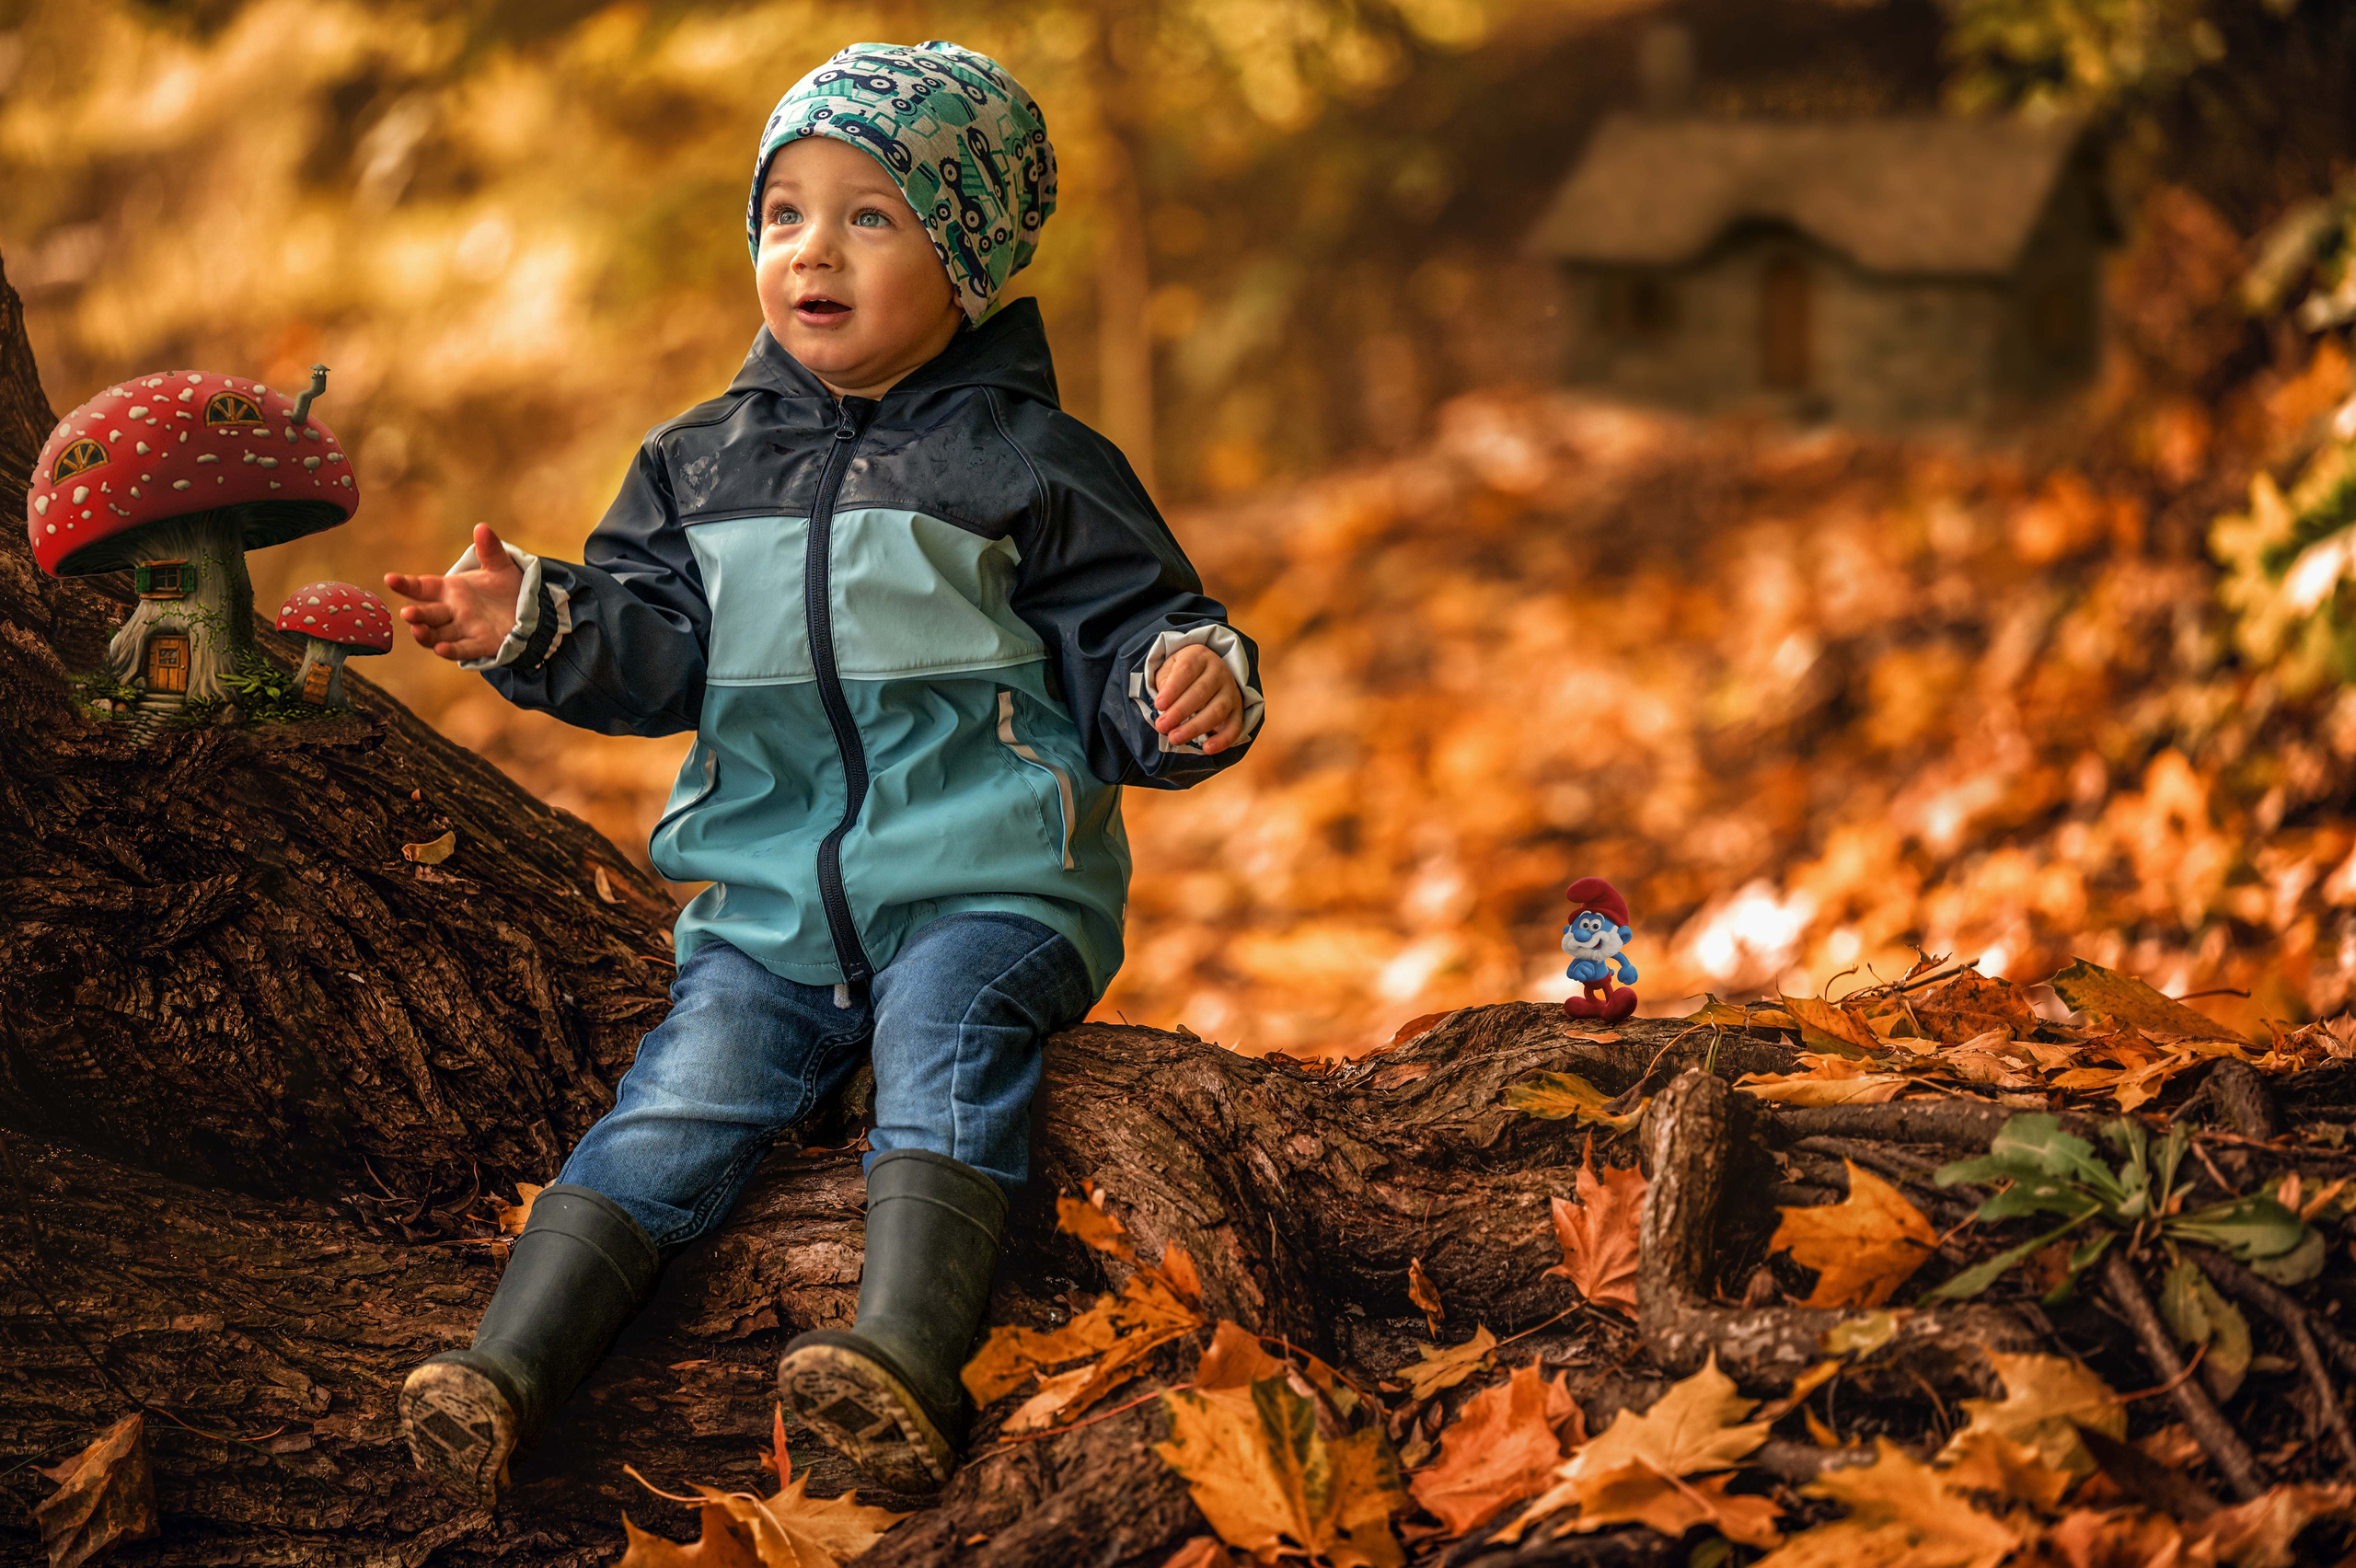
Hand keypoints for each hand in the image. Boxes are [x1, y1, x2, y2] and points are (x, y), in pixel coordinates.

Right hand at [384, 523, 523, 662]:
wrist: (530, 610)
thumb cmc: (507, 588)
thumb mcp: (499, 566)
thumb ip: (489, 550)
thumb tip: (482, 527)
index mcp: (450, 590)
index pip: (423, 587)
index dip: (406, 584)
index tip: (390, 579)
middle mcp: (452, 611)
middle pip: (427, 613)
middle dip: (416, 614)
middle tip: (408, 613)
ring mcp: (464, 629)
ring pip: (437, 634)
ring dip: (426, 634)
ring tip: (417, 630)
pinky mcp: (480, 645)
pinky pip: (462, 650)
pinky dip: (451, 650)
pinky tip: (441, 649)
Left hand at [1151, 643, 1246, 754]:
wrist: (1207, 671)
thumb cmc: (1181, 673)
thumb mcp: (1169, 668)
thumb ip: (1164, 681)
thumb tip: (1164, 705)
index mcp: (1199, 657)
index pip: (1186, 671)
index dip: (1173, 689)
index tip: (1158, 705)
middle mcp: (1219, 671)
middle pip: (1201, 692)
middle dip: (1179, 712)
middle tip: (1161, 727)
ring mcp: (1231, 691)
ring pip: (1217, 710)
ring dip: (1195, 727)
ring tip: (1175, 739)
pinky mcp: (1238, 709)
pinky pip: (1235, 726)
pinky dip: (1223, 740)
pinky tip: (1207, 749)